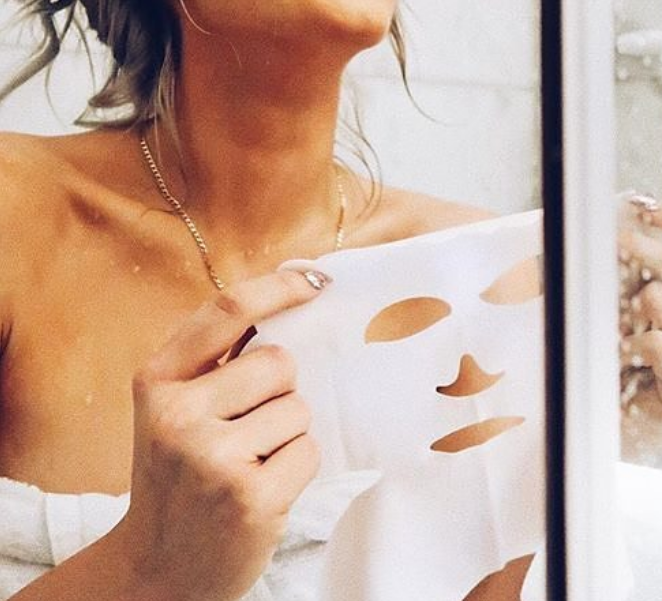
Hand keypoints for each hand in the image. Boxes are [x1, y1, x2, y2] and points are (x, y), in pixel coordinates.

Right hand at [112, 269, 329, 600]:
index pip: (227, 309)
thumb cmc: (179, 475)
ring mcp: (213, 457)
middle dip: (279, 392)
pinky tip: (261, 490)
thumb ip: (216, 359)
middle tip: (247, 430)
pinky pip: (309, 450)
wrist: (156, 570)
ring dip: (287, 434)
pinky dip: (296, 468)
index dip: (279, 287)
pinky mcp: (250, 496)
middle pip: (279, 362)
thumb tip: (292, 293)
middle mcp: (178, 414)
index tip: (315, 282)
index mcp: (157, 380)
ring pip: (298, 408)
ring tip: (248, 464)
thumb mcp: (174, 408)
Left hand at [617, 196, 661, 460]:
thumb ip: (609, 263)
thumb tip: (591, 222)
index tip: (638, 204)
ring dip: (624, 316)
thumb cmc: (605, 355)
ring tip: (614, 340)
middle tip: (598, 254)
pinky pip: (658, 342)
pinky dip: (627, 348)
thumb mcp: (607, 298)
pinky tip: (621, 364)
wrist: (604, 422)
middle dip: (634, 253)